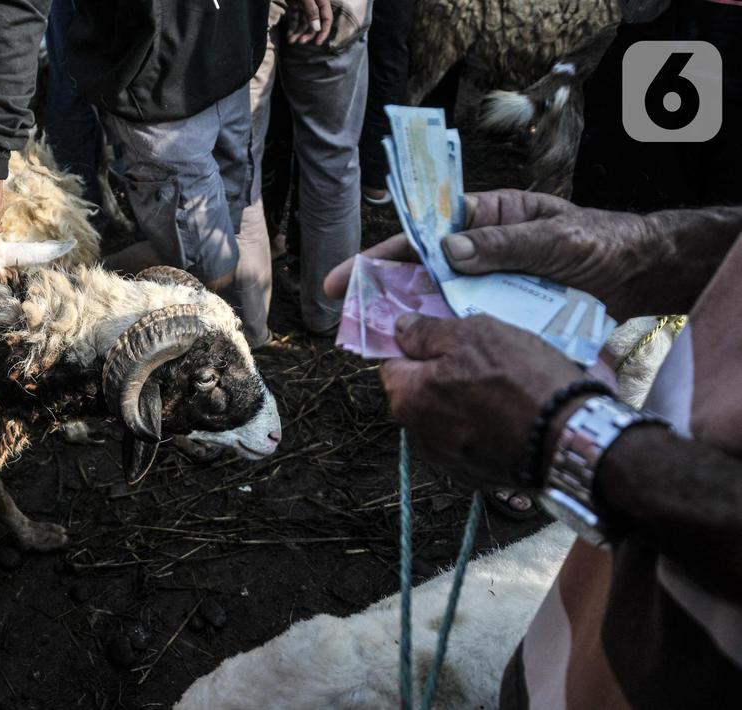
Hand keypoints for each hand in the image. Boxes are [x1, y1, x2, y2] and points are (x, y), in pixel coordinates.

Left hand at [285, 0, 332, 43]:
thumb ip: (312, 11)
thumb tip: (317, 28)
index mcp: (322, 1)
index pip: (327, 18)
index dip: (324, 32)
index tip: (318, 43)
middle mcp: (315, 4)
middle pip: (314, 23)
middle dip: (308, 34)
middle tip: (301, 41)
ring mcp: (304, 5)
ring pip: (303, 23)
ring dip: (298, 33)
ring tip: (291, 40)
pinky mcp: (294, 5)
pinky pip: (295, 18)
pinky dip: (292, 27)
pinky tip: (288, 35)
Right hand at [325, 189, 657, 317]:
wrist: (644, 275)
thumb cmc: (602, 243)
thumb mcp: (553, 239)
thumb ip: (503, 245)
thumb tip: (447, 252)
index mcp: (486, 220)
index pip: (424, 233)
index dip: (382, 254)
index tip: (349, 276)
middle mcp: (481, 252)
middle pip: (420, 272)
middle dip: (381, 293)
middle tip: (344, 316)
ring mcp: (492, 285)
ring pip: (440, 304)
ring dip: (410, 323)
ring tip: (374, 345)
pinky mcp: (507, 314)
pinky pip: (470, 327)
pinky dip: (448, 342)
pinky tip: (425, 361)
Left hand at [381, 313, 583, 488]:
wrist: (572, 437)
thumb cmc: (518, 378)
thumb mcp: (472, 334)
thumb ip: (427, 332)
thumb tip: (401, 329)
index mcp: (407, 398)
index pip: (393, 364)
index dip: (416, 348)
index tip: (443, 339)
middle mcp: (418, 435)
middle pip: (420, 393)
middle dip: (443, 376)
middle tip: (484, 361)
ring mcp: (447, 460)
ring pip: (446, 419)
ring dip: (464, 403)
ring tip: (504, 389)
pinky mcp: (476, 476)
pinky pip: (470, 441)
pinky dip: (483, 428)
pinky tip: (511, 416)